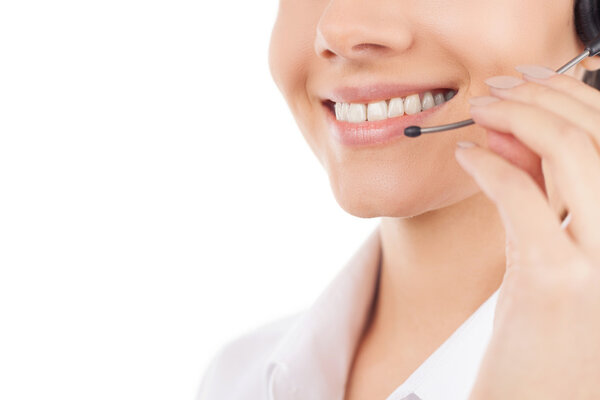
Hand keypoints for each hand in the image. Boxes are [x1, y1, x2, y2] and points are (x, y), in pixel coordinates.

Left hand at [454, 65, 599, 398]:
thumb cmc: (548, 331)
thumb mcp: (556, 251)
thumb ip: (544, 192)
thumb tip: (511, 132)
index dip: (576, 96)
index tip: (533, 83)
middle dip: (544, 96)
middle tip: (499, 89)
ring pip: (571, 151)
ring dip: (518, 117)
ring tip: (481, 111)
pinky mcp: (555, 281)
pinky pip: (520, 195)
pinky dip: (488, 165)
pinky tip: (466, 157)